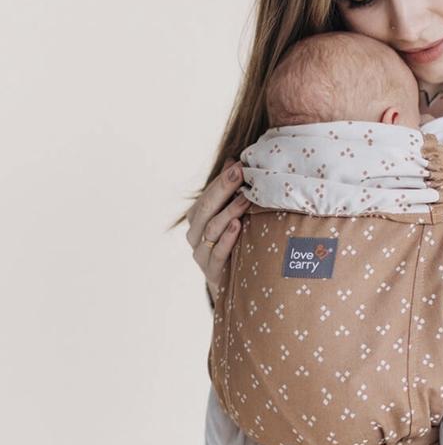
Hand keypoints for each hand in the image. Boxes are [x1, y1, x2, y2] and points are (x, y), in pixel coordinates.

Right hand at [185, 156, 250, 300]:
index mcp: (197, 218)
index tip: (240, 164)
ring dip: (230, 211)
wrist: (233, 284)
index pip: (208, 195)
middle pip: (207, 208)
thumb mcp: (232, 216)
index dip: (223, 180)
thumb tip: (234, 160)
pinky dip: (228, 238)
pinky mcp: (212, 273)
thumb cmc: (234, 243)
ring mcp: (200, 255)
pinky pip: (218, 253)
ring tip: (246, 198)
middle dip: (224, 188)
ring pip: (212, 229)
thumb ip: (230, 191)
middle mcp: (194, 235)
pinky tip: (238, 225)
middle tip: (241, 172)